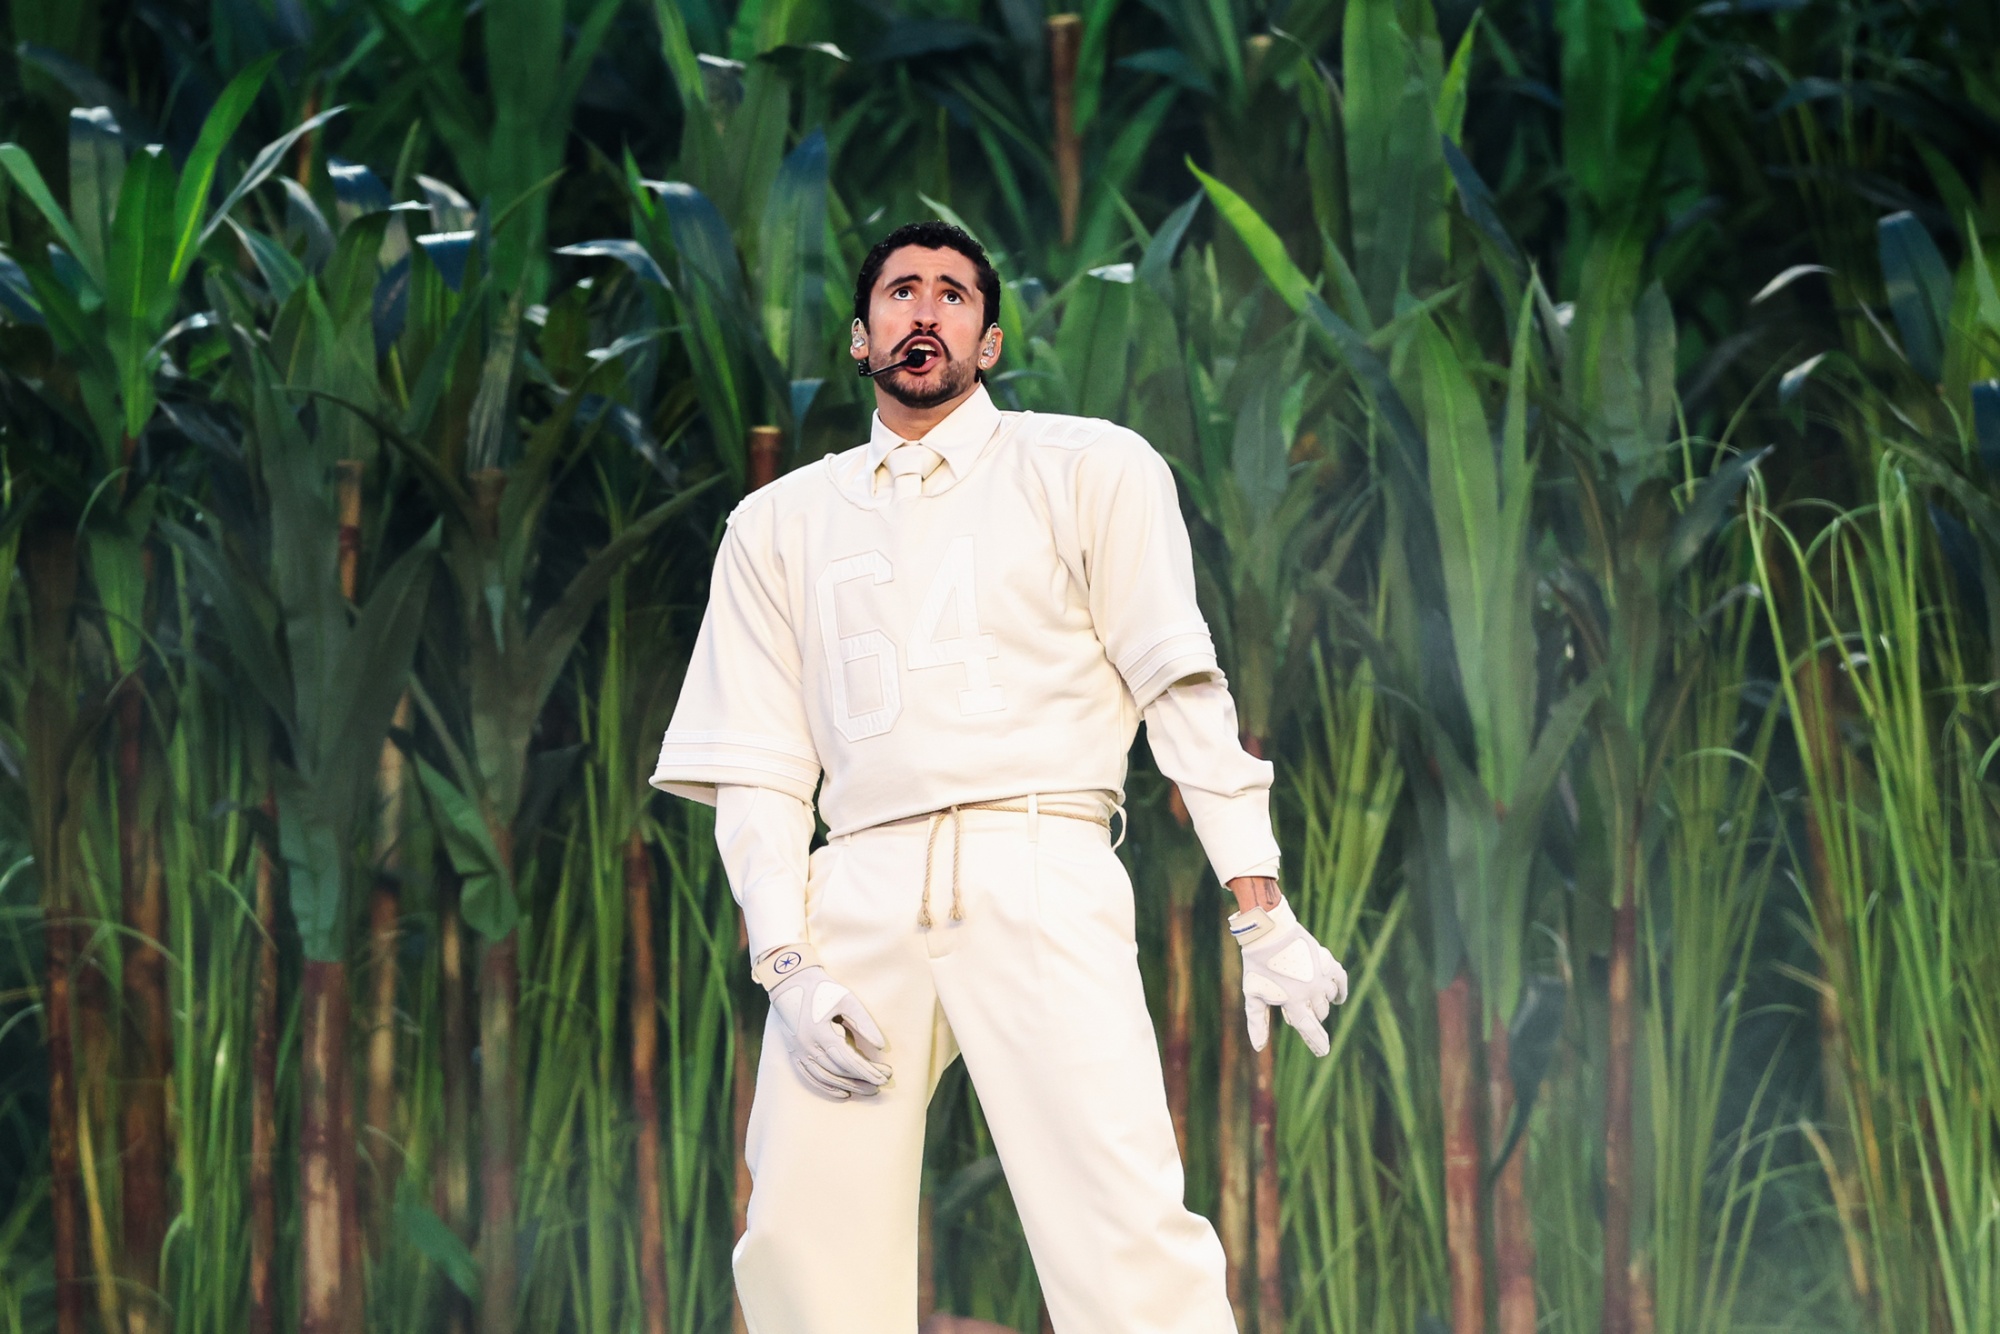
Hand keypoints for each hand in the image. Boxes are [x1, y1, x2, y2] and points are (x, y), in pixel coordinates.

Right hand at [753, 944, 891, 1099]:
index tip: (885, 1076)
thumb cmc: (822, 988)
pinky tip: (843, 1093)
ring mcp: (799, 1052)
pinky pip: (811, 1077)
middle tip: (882, 1083)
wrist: (789, 981)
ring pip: (826, 1077)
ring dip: (849, 1086)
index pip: (849, 1060)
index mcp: (821, 1033)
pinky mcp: (795, 1053)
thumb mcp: (847, 1000)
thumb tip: (881, 1047)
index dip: (868, 1071)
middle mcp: (808, 1046)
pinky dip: (827, 1087)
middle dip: (863, 1080)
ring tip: (868, 1090)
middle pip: (839, 1072)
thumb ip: (864, 1023)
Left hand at [1227, 898, 1347, 1057]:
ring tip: (1303, 991)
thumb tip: (1259, 1048)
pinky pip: (1340, 980)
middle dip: (1309, 1013)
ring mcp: (1322, 976)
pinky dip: (1340, 990)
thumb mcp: (1253, 994)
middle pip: (1319, 1013)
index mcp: (1294, 1001)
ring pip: (1328, 998)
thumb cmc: (1257, 964)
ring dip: (1318, 1000)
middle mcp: (1312, 990)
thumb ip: (1258, 1022)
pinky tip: (1338, 997)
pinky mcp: (1327, 961)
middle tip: (1291, 1000)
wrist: (1269, 931)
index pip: (1310, 1029)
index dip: (1317, 1043)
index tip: (1324, 1052)